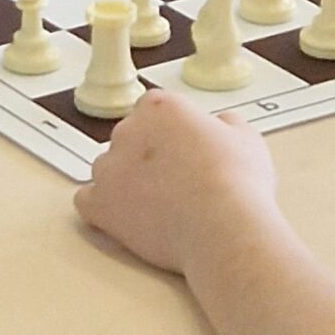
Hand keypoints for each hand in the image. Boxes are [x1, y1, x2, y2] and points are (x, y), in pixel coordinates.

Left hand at [75, 90, 276, 277]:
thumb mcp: (246, 138)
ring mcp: (109, 168)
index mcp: (160, 107)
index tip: (183, 149)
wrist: (223, 227)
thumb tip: (222, 125)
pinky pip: (88, 200)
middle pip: (130, 137)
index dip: (170, 131)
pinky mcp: (101, 204)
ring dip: (125, 181)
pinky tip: (124, 216)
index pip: (153, 109)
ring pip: (108, 168)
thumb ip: (226, 124)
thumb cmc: (237, 183)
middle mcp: (128, 130)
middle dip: (148, 156)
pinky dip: (103, 207)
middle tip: (176, 180)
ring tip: (157, 204)